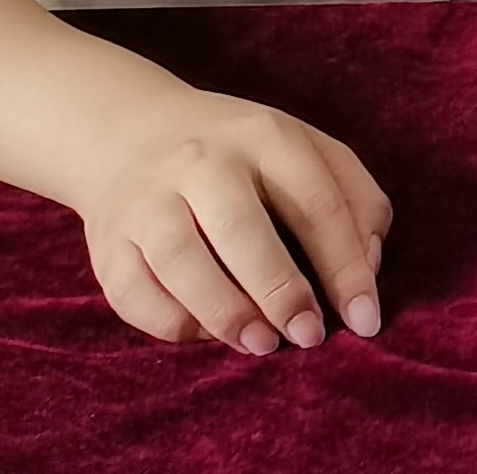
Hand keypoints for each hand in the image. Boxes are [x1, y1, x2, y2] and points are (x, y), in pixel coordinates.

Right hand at [70, 89, 392, 355]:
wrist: (130, 132)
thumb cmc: (239, 156)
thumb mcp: (304, 150)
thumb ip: (354, 198)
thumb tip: (369, 267)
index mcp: (264, 135)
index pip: (315, 200)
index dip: (345, 265)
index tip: (365, 319)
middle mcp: (201, 160)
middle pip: (241, 228)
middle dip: (280, 290)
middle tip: (309, 335)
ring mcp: (147, 199)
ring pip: (179, 260)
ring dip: (225, 312)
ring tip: (261, 343)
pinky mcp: (108, 240)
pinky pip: (134, 292)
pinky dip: (171, 321)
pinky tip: (205, 332)